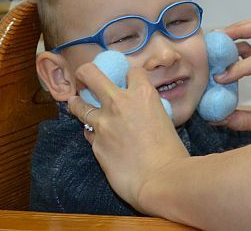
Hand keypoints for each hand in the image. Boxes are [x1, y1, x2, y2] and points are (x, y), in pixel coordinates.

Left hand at [68, 63, 188, 210]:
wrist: (161, 179)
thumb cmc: (171, 152)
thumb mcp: (165, 119)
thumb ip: (149, 109)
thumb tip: (141, 110)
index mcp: (143, 94)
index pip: (132, 71)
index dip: (131, 76)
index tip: (128, 82)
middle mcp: (119, 103)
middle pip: (90, 74)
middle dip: (85, 74)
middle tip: (85, 79)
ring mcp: (104, 123)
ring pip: (78, 104)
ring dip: (78, 103)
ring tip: (78, 105)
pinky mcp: (95, 143)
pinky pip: (88, 132)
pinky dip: (92, 132)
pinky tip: (98, 136)